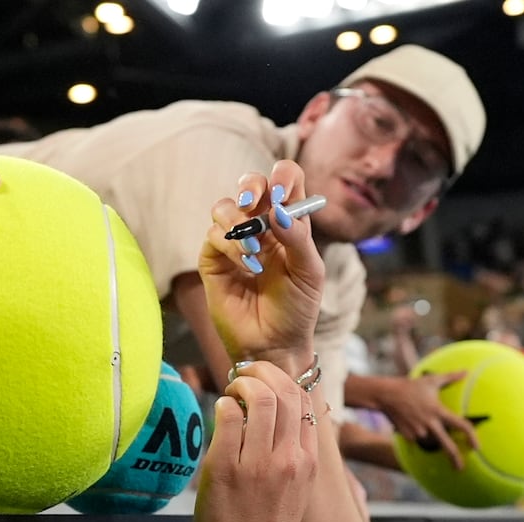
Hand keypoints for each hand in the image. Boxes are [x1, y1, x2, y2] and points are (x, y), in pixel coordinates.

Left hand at [192, 361, 319, 521]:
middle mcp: (290, 458)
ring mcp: (259, 463)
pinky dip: (223, 404)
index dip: (285, 381)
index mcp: (309, 462)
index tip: (267, 381)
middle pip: (286, 391)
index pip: (306, 402)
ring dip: (242, 384)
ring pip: (260, 397)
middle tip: (245, 374)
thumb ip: (293, 454)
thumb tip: (281, 420)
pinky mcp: (227, 468)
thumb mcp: (296, 489)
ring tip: (231, 391)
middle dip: (263, 371)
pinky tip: (220, 411)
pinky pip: (228, 417)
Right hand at [199, 160, 323, 371]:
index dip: (282, 176)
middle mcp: (261, 226)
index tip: (281, 192)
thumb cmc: (297, 309)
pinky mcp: (214, 259)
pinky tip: (247, 267)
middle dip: (250, 186)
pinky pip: (214, 236)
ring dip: (238, 223)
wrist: (275, 343)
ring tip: (255, 251)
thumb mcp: (309, 273)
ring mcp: (235, 240)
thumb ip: (298, 238)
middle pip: (250, 184)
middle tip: (253, 202)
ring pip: (224, 207)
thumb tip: (278, 210)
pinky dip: (230, 246)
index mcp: (289, 223)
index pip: (285, 181)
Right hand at [377, 373, 480, 469]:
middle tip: (460, 468)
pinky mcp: (408, 436)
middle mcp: (430, 424)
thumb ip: (451, 377)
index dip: (471, 436)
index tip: (477, 447)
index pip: (461, 425)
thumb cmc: (411, 386)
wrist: (387, 395)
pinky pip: (417, 438)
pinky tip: (410, 421)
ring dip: (429, 434)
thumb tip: (466, 371)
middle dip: (454, 458)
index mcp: (438, 411)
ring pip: (429, 439)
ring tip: (419, 419)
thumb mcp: (432, 380)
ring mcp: (418, 431)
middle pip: (446, 445)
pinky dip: (417, 433)